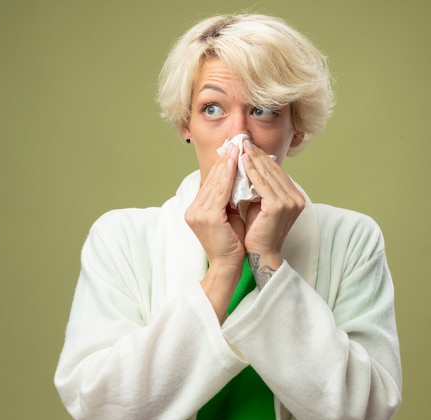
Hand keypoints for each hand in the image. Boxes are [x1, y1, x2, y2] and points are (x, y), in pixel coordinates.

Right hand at [185, 147, 245, 320]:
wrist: (228, 266)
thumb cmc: (232, 242)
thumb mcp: (228, 215)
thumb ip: (228, 198)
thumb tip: (238, 176)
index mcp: (196, 209)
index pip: (210, 182)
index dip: (222, 165)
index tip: (233, 150)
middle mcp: (193, 209)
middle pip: (211, 179)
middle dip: (225, 160)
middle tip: (236, 143)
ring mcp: (198, 213)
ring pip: (216, 183)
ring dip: (227, 164)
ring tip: (237, 149)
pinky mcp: (207, 217)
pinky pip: (220, 192)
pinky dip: (228, 176)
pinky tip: (236, 164)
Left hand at [241, 140, 305, 286]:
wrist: (261, 254)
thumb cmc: (257, 231)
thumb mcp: (260, 204)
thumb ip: (259, 188)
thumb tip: (248, 166)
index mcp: (295, 196)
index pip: (277, 172)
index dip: (262, 158)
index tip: (248, 146)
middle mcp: (296, 197)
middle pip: (273, 170)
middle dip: (257, 154)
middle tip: (243, 141)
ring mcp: (290, 202)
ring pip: (267, 174)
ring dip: (253, 159)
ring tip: (241, 148)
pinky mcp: (279, 206)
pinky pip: (262, 184)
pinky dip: (251, 171)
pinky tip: (242, 162)